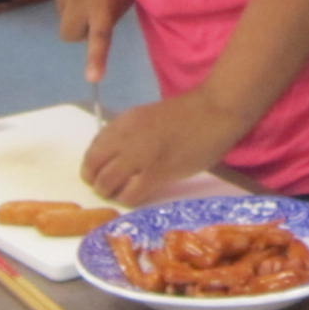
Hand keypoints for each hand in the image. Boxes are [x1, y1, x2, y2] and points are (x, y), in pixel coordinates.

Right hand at [53, 0, 134, 83]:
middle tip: (95, 16)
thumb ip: (113, 12)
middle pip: (69, 35)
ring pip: (63, 14)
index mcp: (103, 3)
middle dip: (79, 33)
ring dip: (75, 9)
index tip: (93, 78)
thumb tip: (98, 28)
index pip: (100, 37)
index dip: (96, 59)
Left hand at [81, 90, 252, 207]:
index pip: (93, 149)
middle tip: (106, 188)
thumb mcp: (149, 117)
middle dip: (95, 181)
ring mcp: (140, 155)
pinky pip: (130, 194)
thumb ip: (130, 134)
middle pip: (93, 167)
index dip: (93, 165)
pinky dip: (128, 199)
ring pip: (106, 182)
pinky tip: (137, 195)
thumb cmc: (190, 114)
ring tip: (120, 193)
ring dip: (109, 192)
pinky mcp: (157, 172)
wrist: (215, 111)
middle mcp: (126, 137)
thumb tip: (116, 157)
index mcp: (124, 121)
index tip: (101, 172)